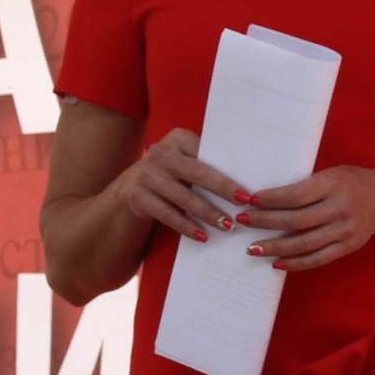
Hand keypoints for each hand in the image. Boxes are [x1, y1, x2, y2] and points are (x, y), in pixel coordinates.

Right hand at [115, 128, 248, 242]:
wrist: (128, 189)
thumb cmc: (169, 175)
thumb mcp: (183, 162)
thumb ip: (205, 164)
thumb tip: (245, 182)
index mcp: (177, 138)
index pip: (207, 155)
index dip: (228, 174)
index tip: (247, 192)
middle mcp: (160, 152)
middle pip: (198, 174)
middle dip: (223, 191)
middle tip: (243, 205)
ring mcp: (146, 174)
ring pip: (184, 197)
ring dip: (208, 213)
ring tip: (227, 225)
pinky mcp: (137, 196)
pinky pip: (168, 214)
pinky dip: (187, 227)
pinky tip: (202, 236)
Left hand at [241, 166, 374, 271]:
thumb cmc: (350, 182)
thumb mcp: (330, 174)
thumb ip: (306, 186)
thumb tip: (264, 199)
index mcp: (335, 183)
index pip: (296, 195)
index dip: (270, 199)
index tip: (249, 200)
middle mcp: (342, 208)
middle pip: (296, 220)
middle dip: (265, 222)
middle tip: (241, 222)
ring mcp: (347, 230)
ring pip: (305, 243)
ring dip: (275, 247)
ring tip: (252, 248)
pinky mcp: (349, 247)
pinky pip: (318, 259)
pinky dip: (296, 263)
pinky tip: (276, 263)